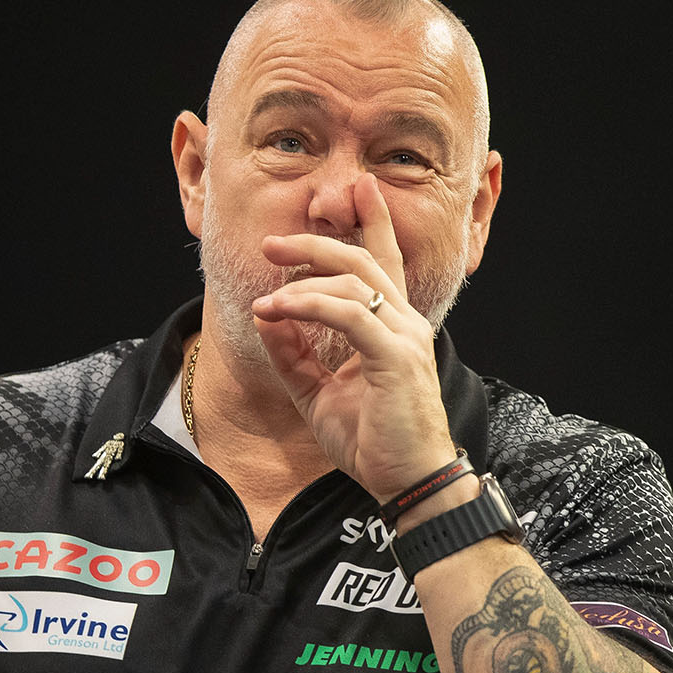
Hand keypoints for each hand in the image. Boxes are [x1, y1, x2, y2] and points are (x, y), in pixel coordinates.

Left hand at [250, 173, 457, 500]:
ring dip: (303, 278)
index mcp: (393, 327)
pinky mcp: (394, 356)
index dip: (372, 222)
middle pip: (362, 261)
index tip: (358, 188)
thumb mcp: (319, 393)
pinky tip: (278, 310)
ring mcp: (403, 337)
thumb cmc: (373, 441)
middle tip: (272, 244)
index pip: (383, 262)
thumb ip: (294, 355)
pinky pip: (350, 315)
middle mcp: (404, 323)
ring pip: (354, 282)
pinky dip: (309, 306)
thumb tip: (265, 318)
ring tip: (266, 291)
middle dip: (316, 242)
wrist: (407, 483)